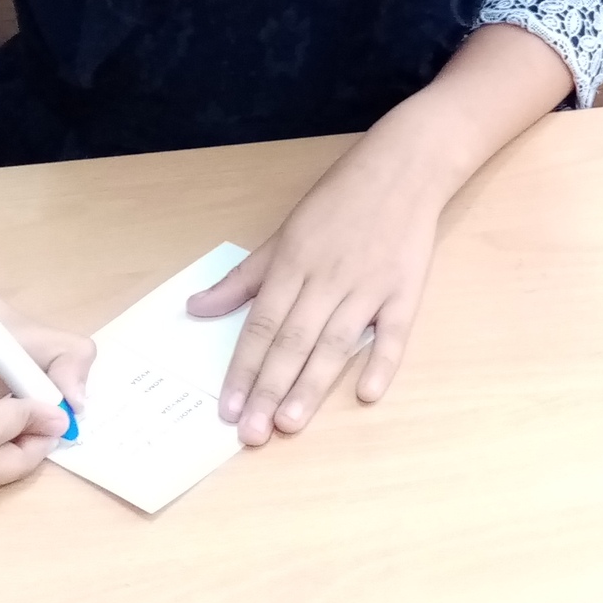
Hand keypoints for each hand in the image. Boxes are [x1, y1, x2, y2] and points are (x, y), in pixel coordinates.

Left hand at [188, 140, 449, 442]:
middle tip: (252, 434)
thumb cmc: (339, 201)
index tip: (227, 409)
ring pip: (335, 342)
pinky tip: (367, 392)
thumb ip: (243, 278)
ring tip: (290, 423)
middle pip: (293, 341)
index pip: (261, 325)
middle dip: (269, 389)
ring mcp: (369, 285)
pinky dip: (382, 361)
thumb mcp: (283, 234)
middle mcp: (328, 278)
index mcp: (293, 263)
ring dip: (312, 385)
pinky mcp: (405, 289)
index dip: (242, 369)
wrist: (403, 168)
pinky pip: (394, 332)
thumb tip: (197, 308)